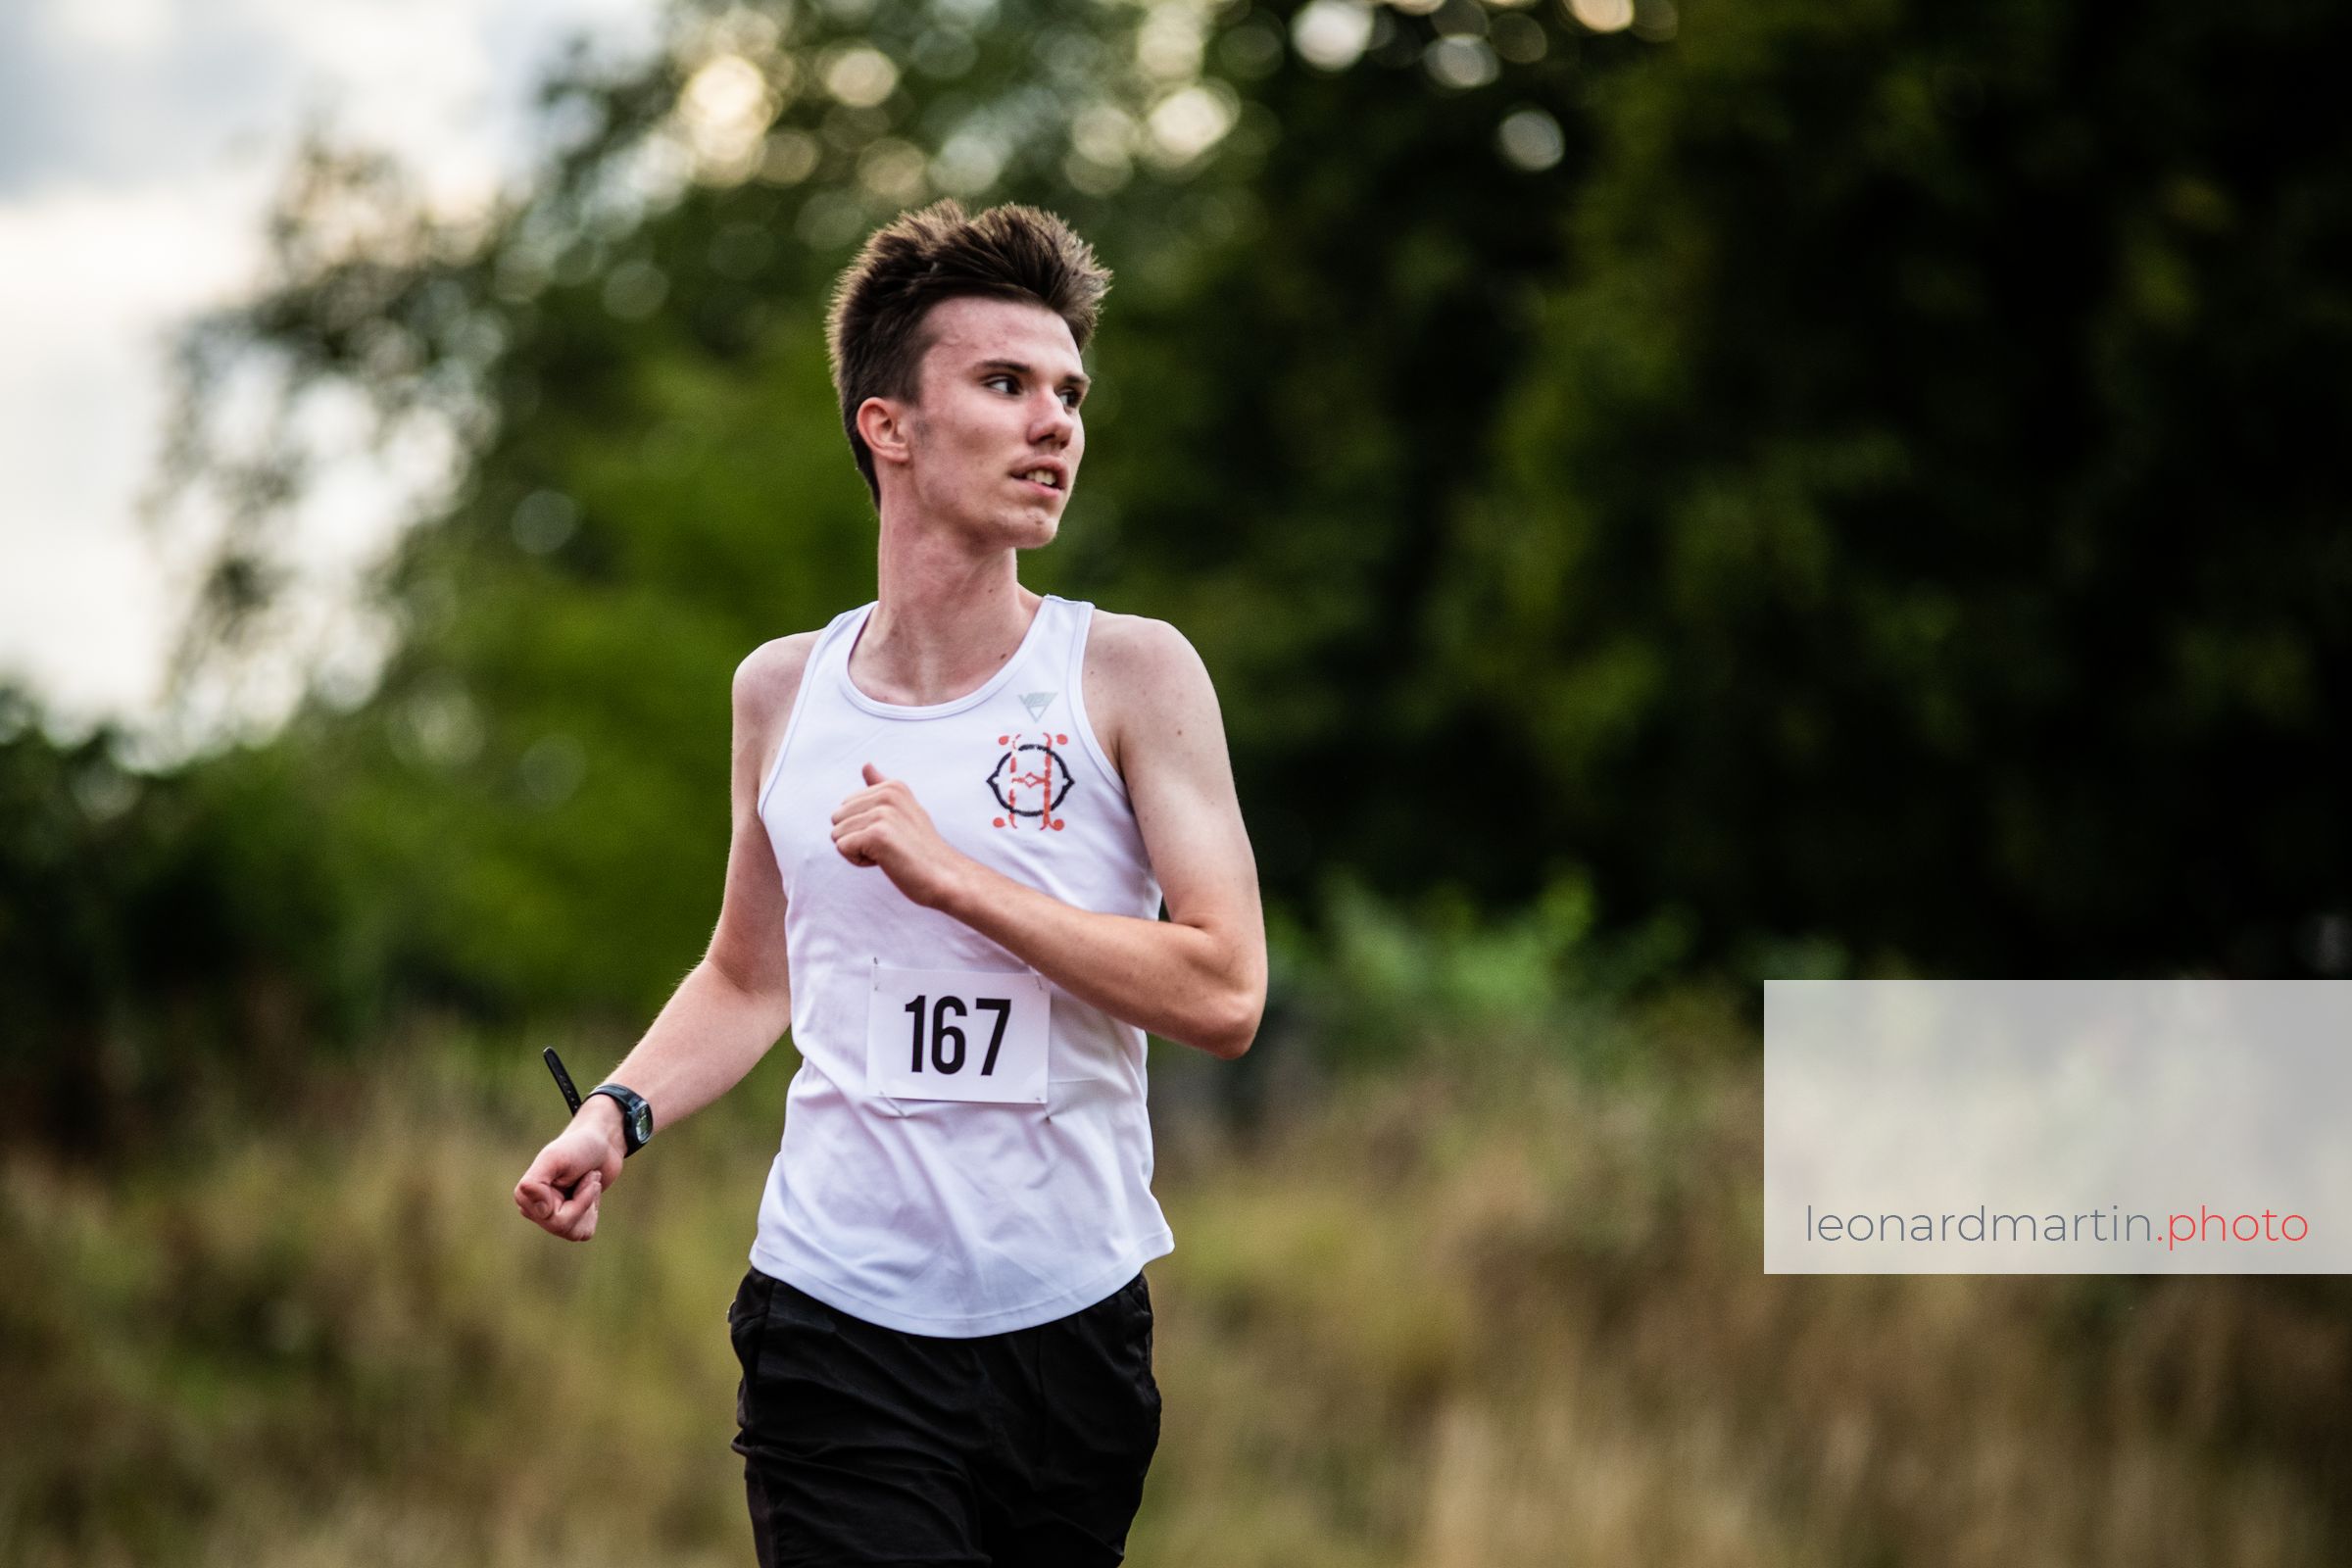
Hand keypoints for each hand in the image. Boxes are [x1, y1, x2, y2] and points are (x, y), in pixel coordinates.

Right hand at [513, 1099, 625, 1241]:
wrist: (602, 1143)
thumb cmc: (578, 1147)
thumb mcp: (555, 1158)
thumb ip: (536, 1183)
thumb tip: (539, 1212)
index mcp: (526, 1196)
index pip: (553, 1219)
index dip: (577, 1200)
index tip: (578, 1173)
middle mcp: (535, 1209)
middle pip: (563, 1227)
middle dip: (584, 1201)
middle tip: (589, 1176)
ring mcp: (553, 1216)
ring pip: (574, 1233)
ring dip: (589, 1204)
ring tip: (588, 1181)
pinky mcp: (571, 1220)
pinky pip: (584, 1233)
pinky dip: (593, 1212)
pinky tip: (589, 1192)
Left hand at [831, 763, 970, 908]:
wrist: (945, 877)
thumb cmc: (921, 849)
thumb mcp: (903, 810)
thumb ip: (881, 787)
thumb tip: (865, 764)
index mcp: (892, 786)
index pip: (846, 806)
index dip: (863, 827)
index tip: (891, 835)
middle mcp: (887, 794)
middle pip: (837, 819)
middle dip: (855, 838)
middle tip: (889, 846)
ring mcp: (883, 813)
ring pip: (837, 834)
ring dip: (858, 851)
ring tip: (888, 853)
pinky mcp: (877, 835)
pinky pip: (842, 848)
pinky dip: (859, 861)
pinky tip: (885, 861)